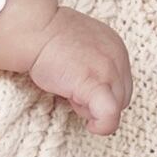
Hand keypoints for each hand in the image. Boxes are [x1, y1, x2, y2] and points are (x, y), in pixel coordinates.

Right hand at [27, 7, 133, 136]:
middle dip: (99, 101)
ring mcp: (108, 71)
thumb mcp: (78, 43)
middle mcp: (117, 58)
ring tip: (70, 97)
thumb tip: (84, 84)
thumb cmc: (45, 36)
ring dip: (94, 109)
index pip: (122, 81)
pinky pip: (109, 114)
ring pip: (116, 107)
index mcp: (115, 47)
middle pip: (122, 96)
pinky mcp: (94, 85)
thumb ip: (90, 61)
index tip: (81, 90)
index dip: (103, 91)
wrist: (34, 29)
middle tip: (72, 94)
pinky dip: (104, 125)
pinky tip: (92, 126)